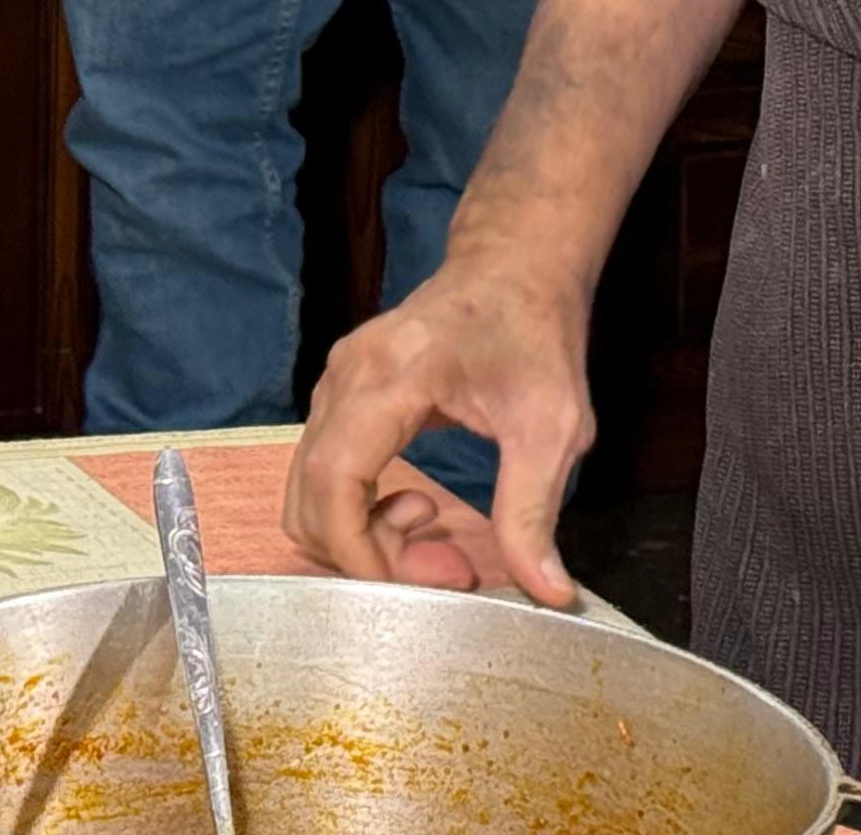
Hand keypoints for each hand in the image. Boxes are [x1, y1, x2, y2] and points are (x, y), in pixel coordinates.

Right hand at [283, 254, 595, 604]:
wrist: (515, 267)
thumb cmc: (534, 333)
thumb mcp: (552, 426)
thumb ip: (534, 510)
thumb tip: (548, 593)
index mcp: (385, 378)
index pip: (333, 481)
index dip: (359, 552)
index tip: (419, 591)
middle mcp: (343, 380)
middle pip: (309, 497)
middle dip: (368, 555)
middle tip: (448, 568)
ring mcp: (335, 385)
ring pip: (310, 491)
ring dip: (363, 536)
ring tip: (436, 531)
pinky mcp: (343, 396)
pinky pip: (325, 473)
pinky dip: (360, 511)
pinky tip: (418, 504)